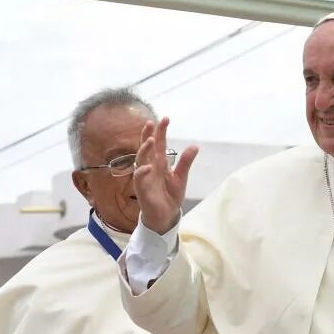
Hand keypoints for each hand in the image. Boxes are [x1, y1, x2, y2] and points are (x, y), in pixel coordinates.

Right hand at [133, 117, 197, 233]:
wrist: (166, 215)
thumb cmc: (170, 195)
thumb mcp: (181, 177)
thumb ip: (185, 162)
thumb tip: (195, 146)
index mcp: (160, 162)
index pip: (160, 144)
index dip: (161, 131)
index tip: (166, 118)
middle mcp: (150, 166)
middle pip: (147, 147)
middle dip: (148, 135)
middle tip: (151, 123)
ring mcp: (145, 176)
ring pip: (141, 159)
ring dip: (144, 149)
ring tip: (152, 140)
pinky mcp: (142, 188)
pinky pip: (139, 178)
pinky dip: (142, 172)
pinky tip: (147, 167)